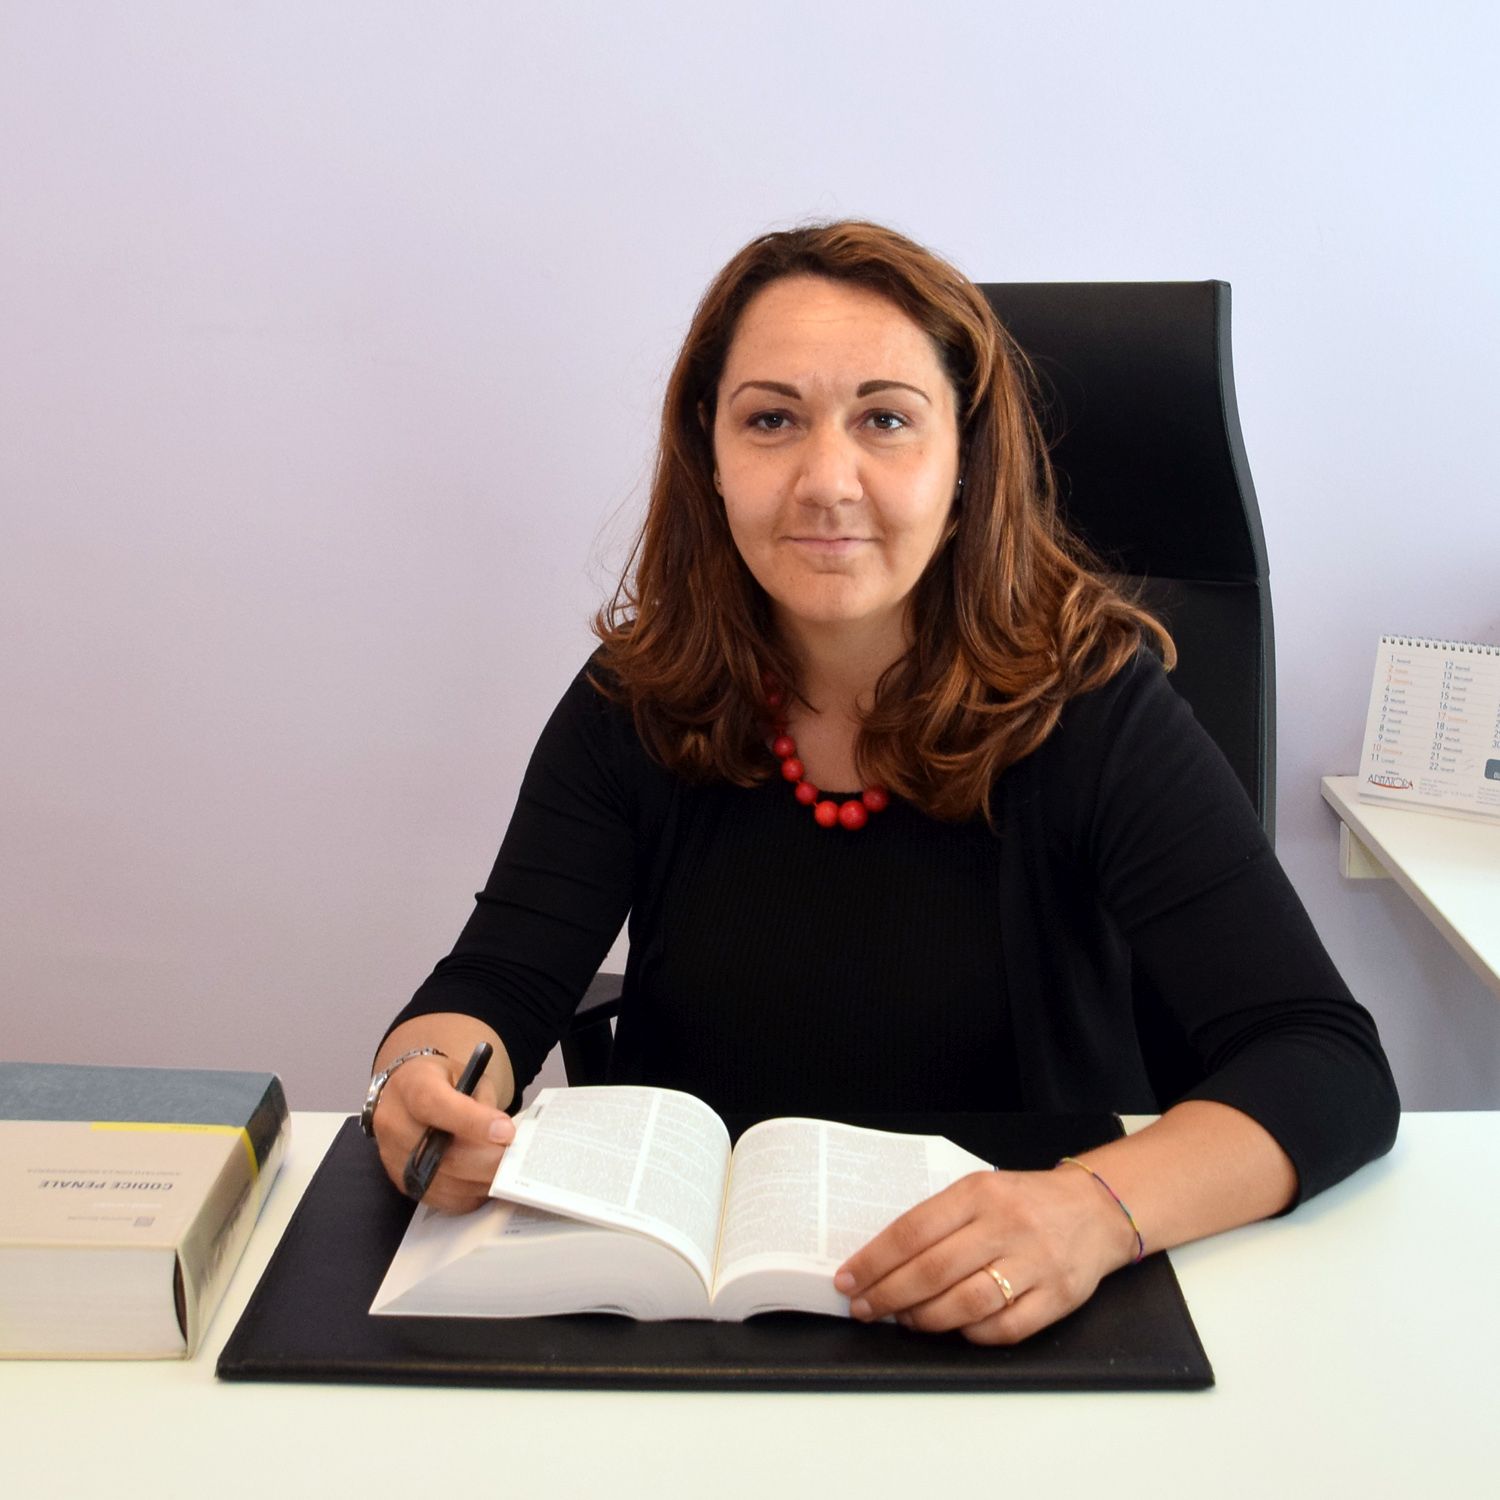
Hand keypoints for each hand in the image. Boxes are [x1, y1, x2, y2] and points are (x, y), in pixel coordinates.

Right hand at [371, 1053, 515, 1212]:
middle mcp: (395, 1124)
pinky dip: (471, 1193)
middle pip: (444, 1154)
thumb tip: (503, 1135)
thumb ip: (482, 1100)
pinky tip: (484, 1179)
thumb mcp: (465, 1073)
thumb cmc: (441, 1082)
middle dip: (488, 1160)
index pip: (435, 1106)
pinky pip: (443, 1199)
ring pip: (447, 1182)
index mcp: (411, 1087)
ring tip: (506, 1168)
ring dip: (482, 1180)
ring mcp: (395, 1159)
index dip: (472, 1122)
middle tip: (517, 1157)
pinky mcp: (404, 1184)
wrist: (403, 1096)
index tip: (506, 1133)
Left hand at [833, 1164, 1138, 1344]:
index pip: (914, 1229)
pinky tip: (953, 1329)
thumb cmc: (1026, 1202)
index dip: (874, 1260)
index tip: (848, 1279)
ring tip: (903, 1319)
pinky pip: (1005, 1328)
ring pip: (966, 1303)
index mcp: (981, 1193)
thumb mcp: (982, 1191)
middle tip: (864, 1307)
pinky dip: (971, 1334)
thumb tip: (883, 1260)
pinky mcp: (1059, 1297)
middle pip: (934, 1269)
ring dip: (925, 1318)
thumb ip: (940, 1219)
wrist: (1096, 1210)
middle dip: (888, 1295)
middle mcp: (1008, 1225)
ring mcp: (1036, 1263)